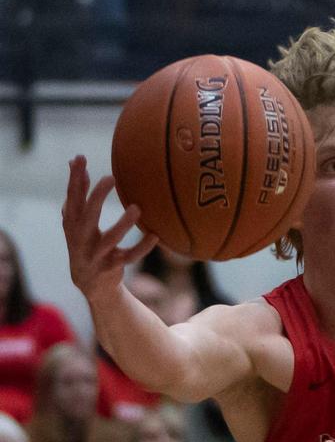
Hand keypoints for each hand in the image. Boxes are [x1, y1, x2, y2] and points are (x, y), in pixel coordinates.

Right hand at [62, 156, 157, 301]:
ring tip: (136, 208)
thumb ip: (78, 194)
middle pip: (87, 216)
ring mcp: (96, 254)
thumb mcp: (77, 220)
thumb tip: (75, 162)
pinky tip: (154, 235)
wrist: (89, 283)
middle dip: (96, 197)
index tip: (80, 158)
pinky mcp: (111, 266)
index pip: (72, 198)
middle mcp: (81, 239)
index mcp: (73, 224)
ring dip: (122, 224)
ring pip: (110, 239)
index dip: (74, 179)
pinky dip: (142, 247)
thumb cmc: (85, 242)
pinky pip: (129, 257)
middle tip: (111, 177)